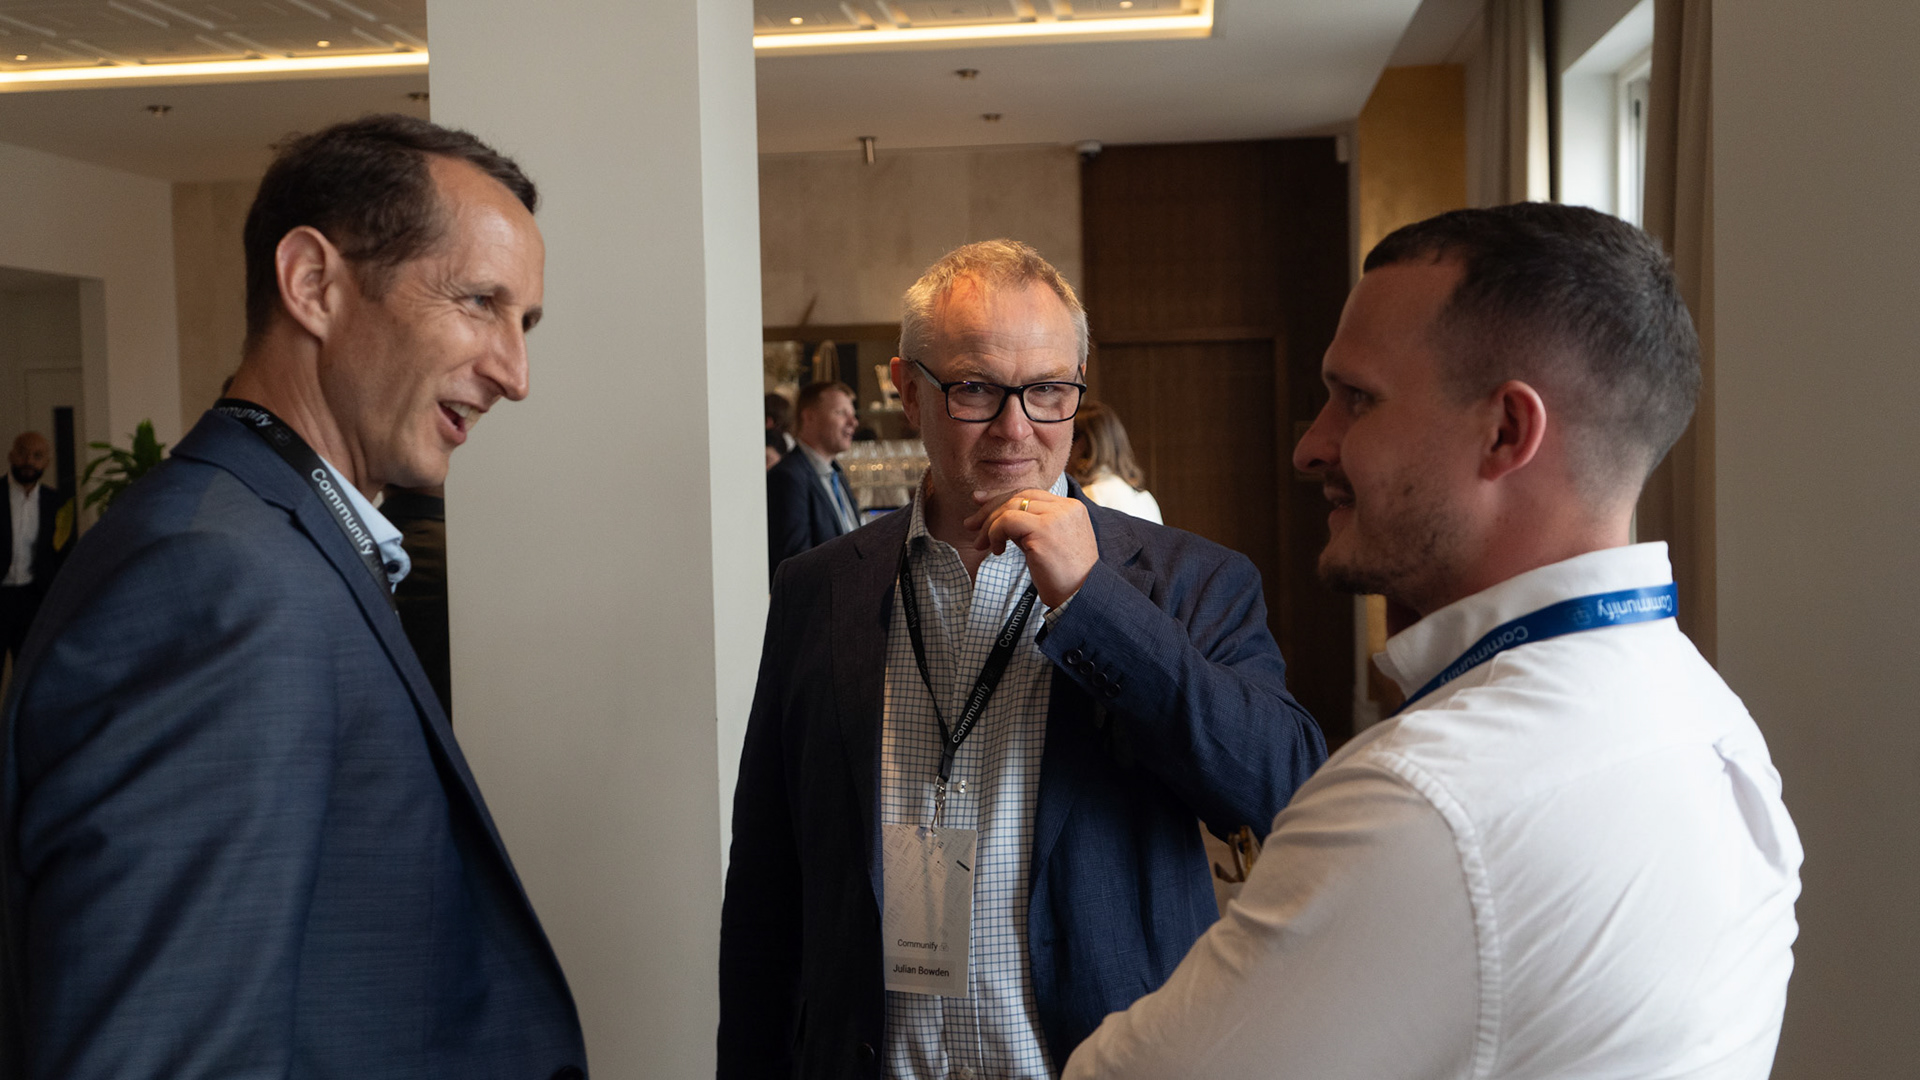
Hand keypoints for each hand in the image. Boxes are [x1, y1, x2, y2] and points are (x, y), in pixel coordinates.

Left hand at [962, 488, 1097, 607]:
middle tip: (971, 525)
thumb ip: (1026, 525)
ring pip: (1011, 506)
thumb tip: (993, 513)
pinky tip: (996, 550)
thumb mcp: (1046, 543)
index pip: (1030, 493)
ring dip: (990, 525)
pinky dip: (995, 533)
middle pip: (1019, 495)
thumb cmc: (1062, 577)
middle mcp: (1066, 508)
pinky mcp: (1044, 530)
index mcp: (1070, 508)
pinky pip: (1008, 521)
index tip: (979, 503)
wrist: (1079, 598)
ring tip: (982, 544)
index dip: (1002, 497)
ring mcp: (1056, 517)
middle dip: (990, 509)